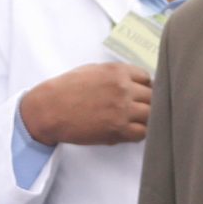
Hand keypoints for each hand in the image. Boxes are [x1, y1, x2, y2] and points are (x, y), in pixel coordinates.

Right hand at [20, 62, 151, 146]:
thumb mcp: (92, 70)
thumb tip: (131, 82)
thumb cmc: (66, 89)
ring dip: (146, 118)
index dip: (145, 87)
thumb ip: (115, 75)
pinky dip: (139, 133)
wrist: (49, 109)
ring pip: (151, 114)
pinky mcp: (118, 129)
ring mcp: (123, 109)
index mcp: (118, 71)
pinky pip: (142, 132)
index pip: (147, 78)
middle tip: (139, 109)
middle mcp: (123, 88)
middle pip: (153, 96)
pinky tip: (130, 131)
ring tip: (136, 121)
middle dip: (148, 102)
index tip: (140, 94)